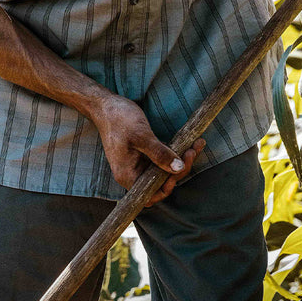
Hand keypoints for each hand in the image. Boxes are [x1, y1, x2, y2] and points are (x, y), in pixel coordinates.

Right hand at [89, 99, 206, 200]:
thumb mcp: (141, 136)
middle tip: (192, 150)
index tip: (180, 168)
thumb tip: (178, 168)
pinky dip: (176, 154)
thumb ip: (159, 154)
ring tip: (195, 145)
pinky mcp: (144, 155)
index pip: (151, 194)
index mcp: (127, 175)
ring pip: (164, 171)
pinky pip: (163, 160)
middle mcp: (132, 173)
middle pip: (161, 183)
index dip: (168, 186)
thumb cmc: (119, 119)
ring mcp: (138, 164)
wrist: (106, 105)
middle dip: (180, 170)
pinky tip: (188, 143)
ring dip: (181, 162)